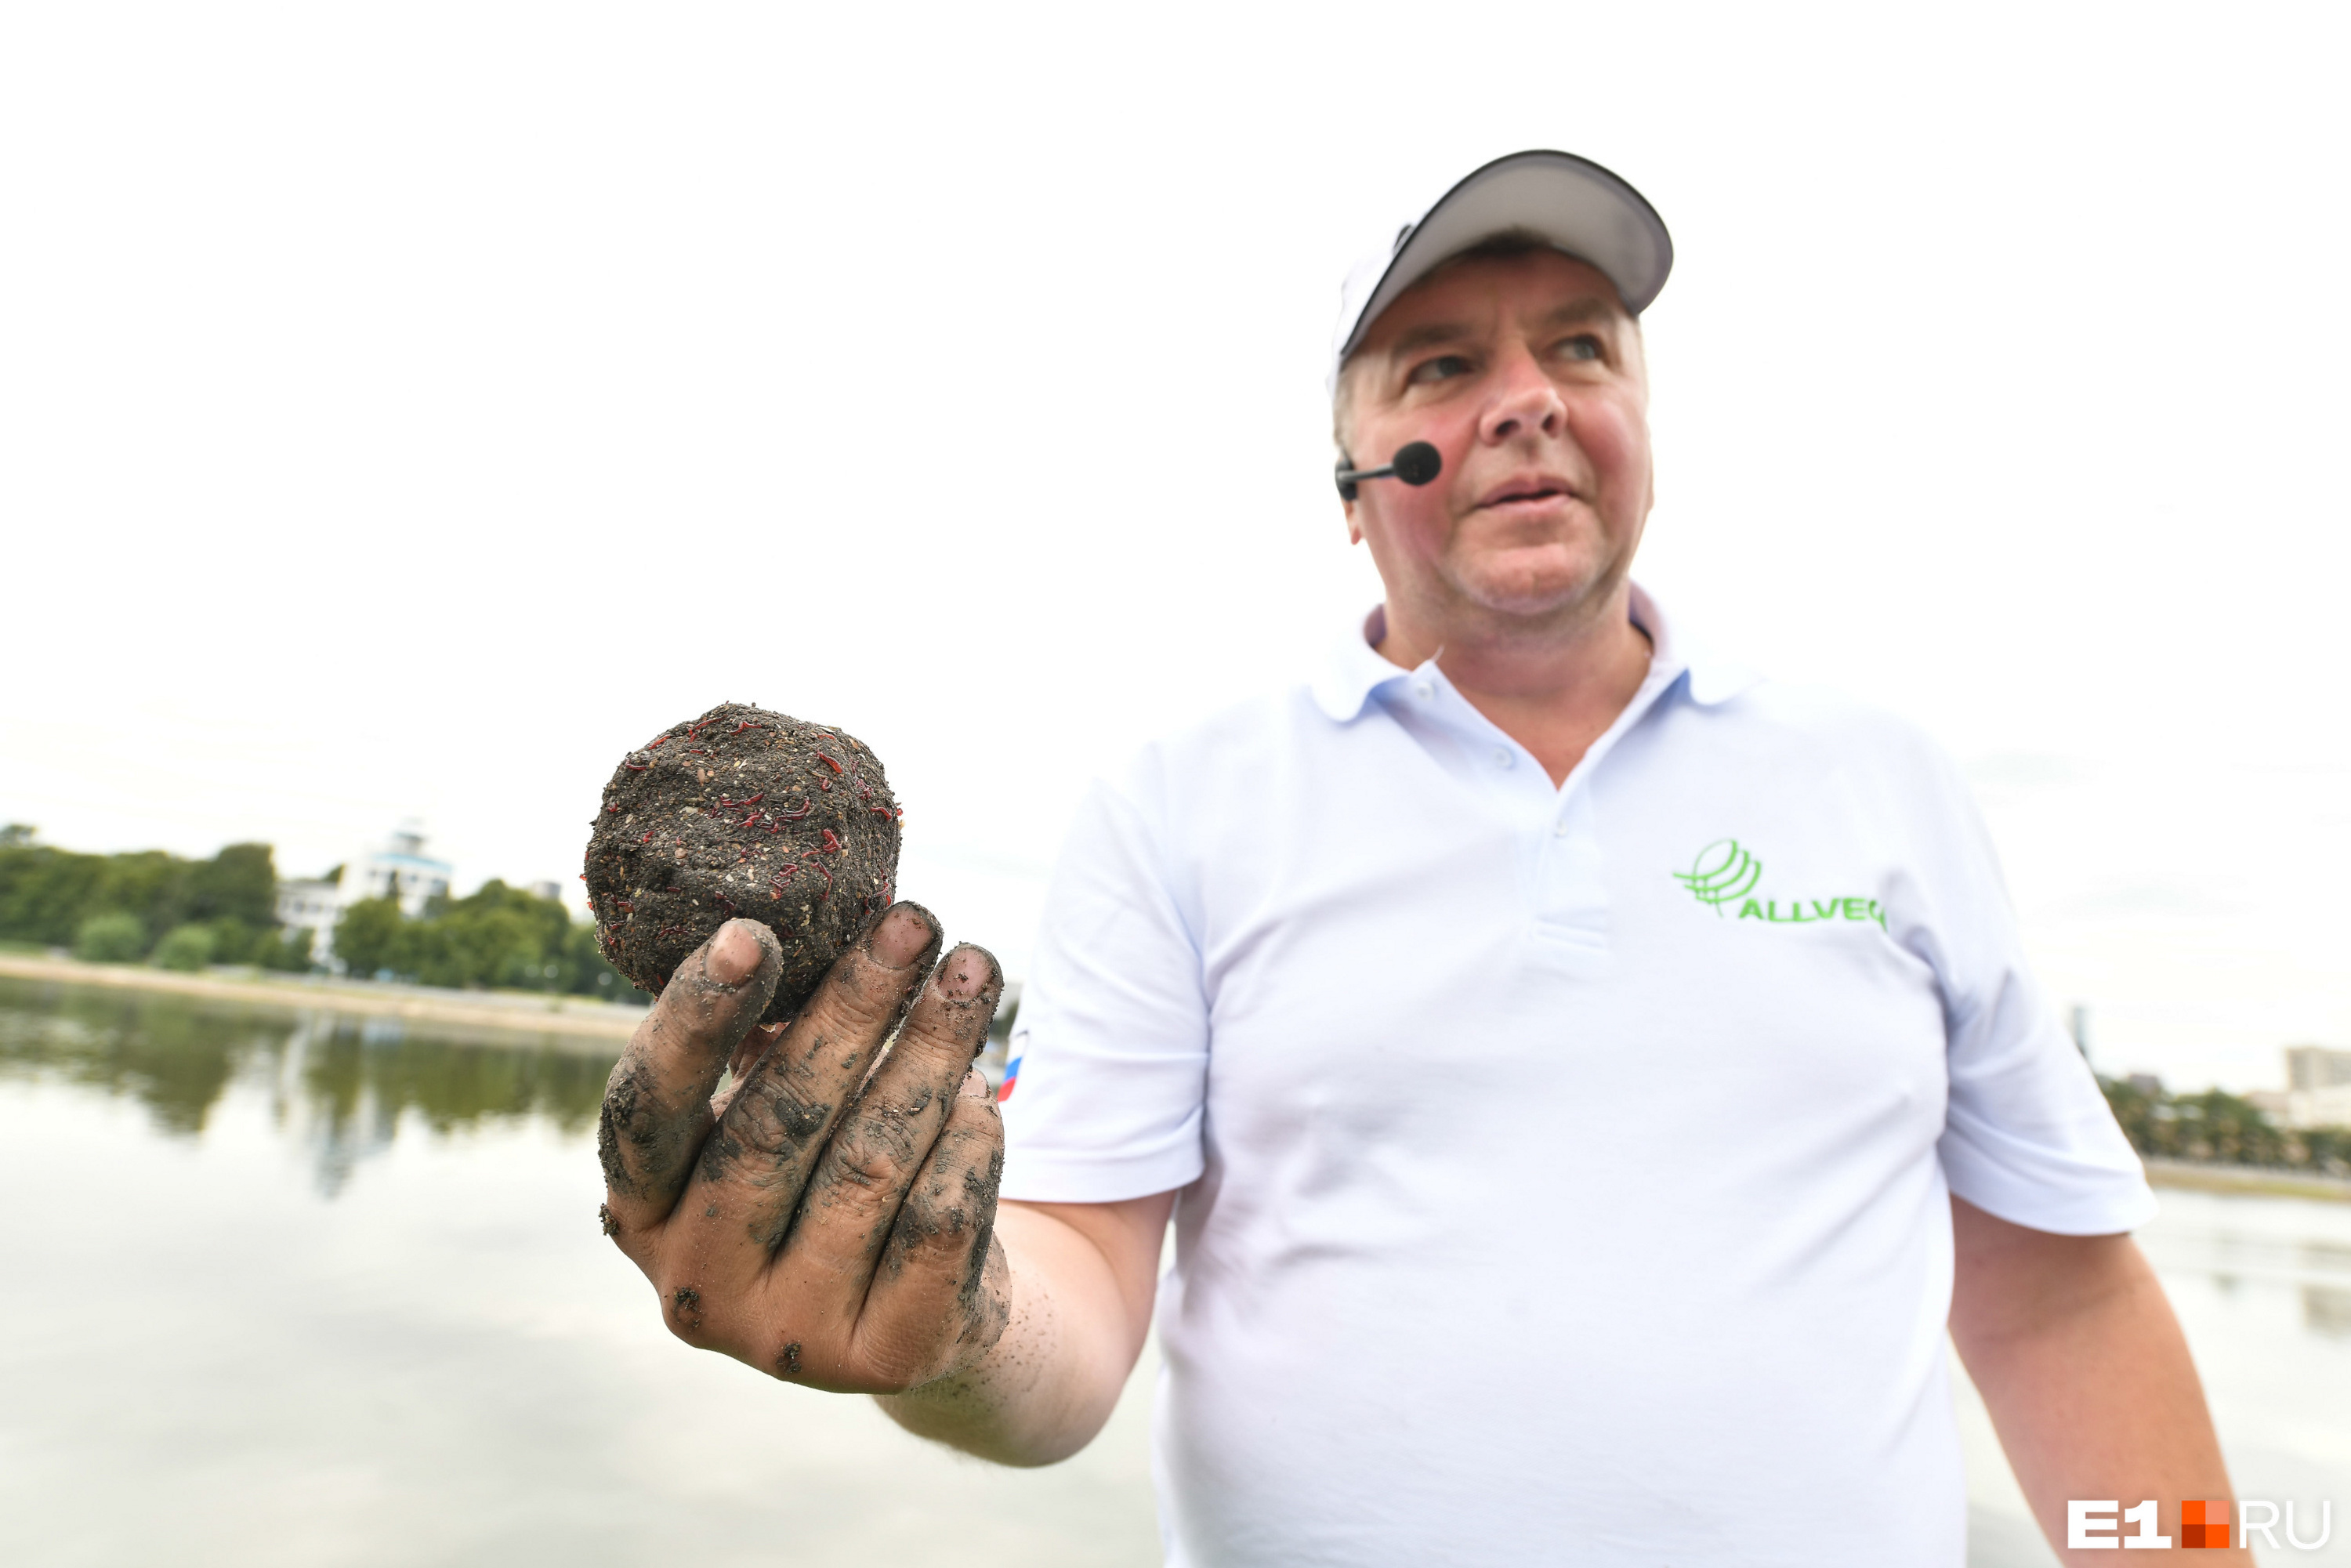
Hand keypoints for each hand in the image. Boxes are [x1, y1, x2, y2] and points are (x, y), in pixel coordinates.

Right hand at [595, 904, 1009, 1391]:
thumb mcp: (779, 1114)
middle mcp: (697, 1284)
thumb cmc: (830, 1171)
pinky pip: (939, 1217)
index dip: (694, 1021)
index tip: (752, 933)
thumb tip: (823, 931)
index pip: (648, 1110)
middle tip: (916, 922)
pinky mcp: (888, 1357)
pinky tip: (983, 1091)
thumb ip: (769, 1044)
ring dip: (931, 1052)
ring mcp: (789, 1336)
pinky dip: (969, 1140)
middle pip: (778, 1121)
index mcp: (643, 1210)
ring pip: (870, 1163)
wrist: (922, 1310)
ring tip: (971, 976)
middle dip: (856, 1006)